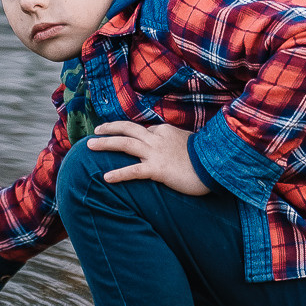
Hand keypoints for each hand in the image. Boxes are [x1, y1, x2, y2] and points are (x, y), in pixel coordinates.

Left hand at [86, 120, 208, 195]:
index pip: (142, 130)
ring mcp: (156, 153)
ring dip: (105, 143)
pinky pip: (133, 171)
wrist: (217, 166)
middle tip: (96, 131)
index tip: (120, 137)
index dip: (130, 133)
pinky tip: (106, 177)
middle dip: (109, 129)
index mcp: (164, 131)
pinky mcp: (158, 169)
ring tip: (89, 146)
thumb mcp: (186, 144)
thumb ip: (173, 142)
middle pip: (127, 129)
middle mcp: (157, 138)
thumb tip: (165, 147)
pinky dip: (119, 174)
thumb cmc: (204, 158)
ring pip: (125, 143)